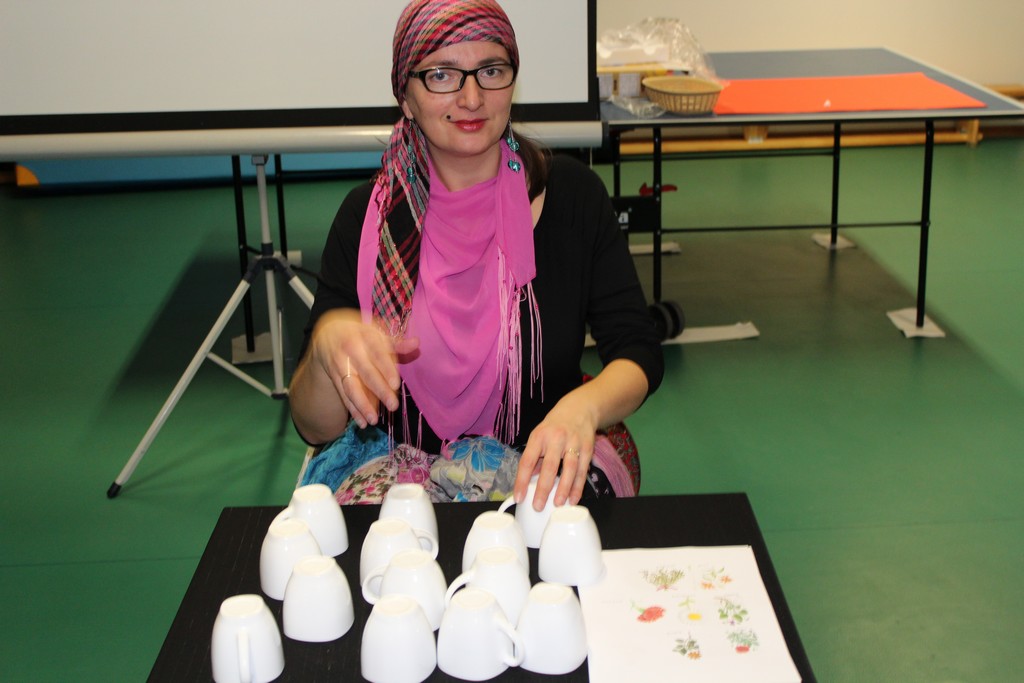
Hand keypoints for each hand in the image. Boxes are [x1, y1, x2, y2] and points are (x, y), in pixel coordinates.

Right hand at [308, 310, 418, 428]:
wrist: (328, 334)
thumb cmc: (361, 336)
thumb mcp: (376, 335)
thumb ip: (396, 343)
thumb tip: (416, 343)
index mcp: (365, 337)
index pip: (378, 354)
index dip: (386, 369)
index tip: (396, 384)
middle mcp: (351, 351)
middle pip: (366, 373)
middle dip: (379, 390)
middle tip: (393, 406)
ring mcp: (340, 365)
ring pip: (351, 387)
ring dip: (362, 405)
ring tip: (374, 421)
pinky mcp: (335, 378)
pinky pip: (344, 396)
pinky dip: (352, 410)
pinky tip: (362, 423)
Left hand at [514, 393, 597, 509]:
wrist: (579, 410)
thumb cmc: (554, 427)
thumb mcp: (539, 436)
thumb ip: (535, 459)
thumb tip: (528, 483)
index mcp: (539, 437)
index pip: (527, 461)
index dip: (521, 480)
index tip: (518, 497)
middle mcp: (556, 439)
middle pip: (549, 466)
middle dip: (543, 488)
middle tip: (537, 506)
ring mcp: (574, 443)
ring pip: (569, 469)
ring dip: (563, 489)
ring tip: (557, 504)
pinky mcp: (587, 449)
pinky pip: (582, 471)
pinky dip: (578, 487)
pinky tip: (573, 499)